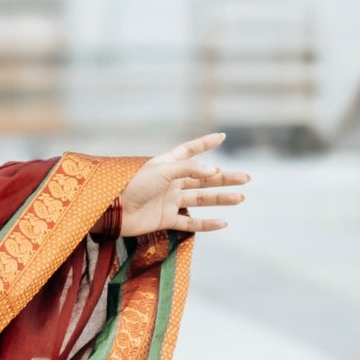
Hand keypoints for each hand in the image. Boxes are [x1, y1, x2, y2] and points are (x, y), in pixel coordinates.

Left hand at [117, 133, 249, 235]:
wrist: (114, 210)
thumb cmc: (134, 185)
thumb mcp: (162, 171)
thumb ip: (189, 169)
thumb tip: (214, 172)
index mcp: (167, 165)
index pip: (190, 151)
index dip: (205, 143)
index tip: (222, 136)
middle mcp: (171, 181)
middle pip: (203, 179)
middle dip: (225, 178)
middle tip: (246, 178)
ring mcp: (170, 201)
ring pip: (201, 199)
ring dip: (221, 199)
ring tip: (240, 197)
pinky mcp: (166, 219)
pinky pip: (190, 223)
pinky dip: (206, 224)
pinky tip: (222, 223)